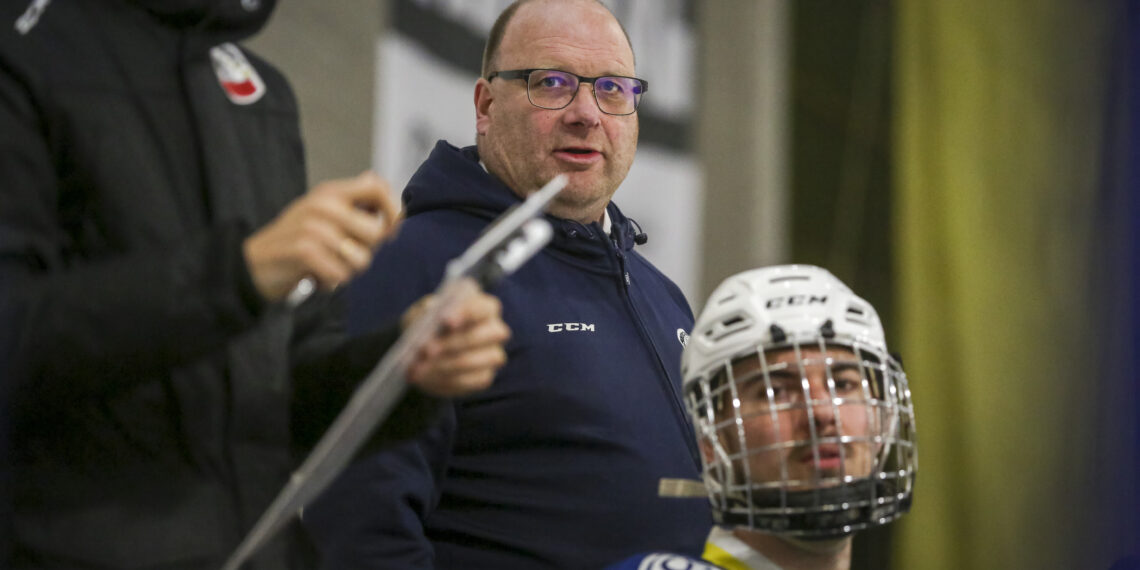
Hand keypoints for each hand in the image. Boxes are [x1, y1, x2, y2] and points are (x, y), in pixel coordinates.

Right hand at [243, 171, 399, 300]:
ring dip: (347, 270)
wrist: (252, 264)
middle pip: (376, 232)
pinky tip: (315, 275)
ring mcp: (313, 227)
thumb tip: (379, 181)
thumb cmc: (296, 241)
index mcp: (330, 192)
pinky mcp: (304, 251)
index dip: (393, 210)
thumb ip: (351, 202)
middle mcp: (323, 204)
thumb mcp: (321, 213)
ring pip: (361, 259)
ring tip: (326, 265)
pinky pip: (341, 274)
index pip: (378, 188)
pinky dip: (331, 282)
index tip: (390, 231)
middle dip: (366, 252)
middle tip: (342, 255)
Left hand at [403, 280, 510, 396]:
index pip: (481, 308)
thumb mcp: (421, 313)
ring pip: (471, 362)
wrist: (424, 354)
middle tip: (426, 350)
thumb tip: (431, 311)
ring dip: (441, 365)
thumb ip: (425, 310)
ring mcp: (493, 356)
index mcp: (484, 308)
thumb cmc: (426, 326)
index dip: (465, 314)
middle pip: (478, 337)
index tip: (445, 321)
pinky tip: (424, 378)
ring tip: (417, 368)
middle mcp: (494, 330)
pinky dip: (441, 380)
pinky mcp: (484, 377)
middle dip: (450, 344)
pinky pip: (466, 381)